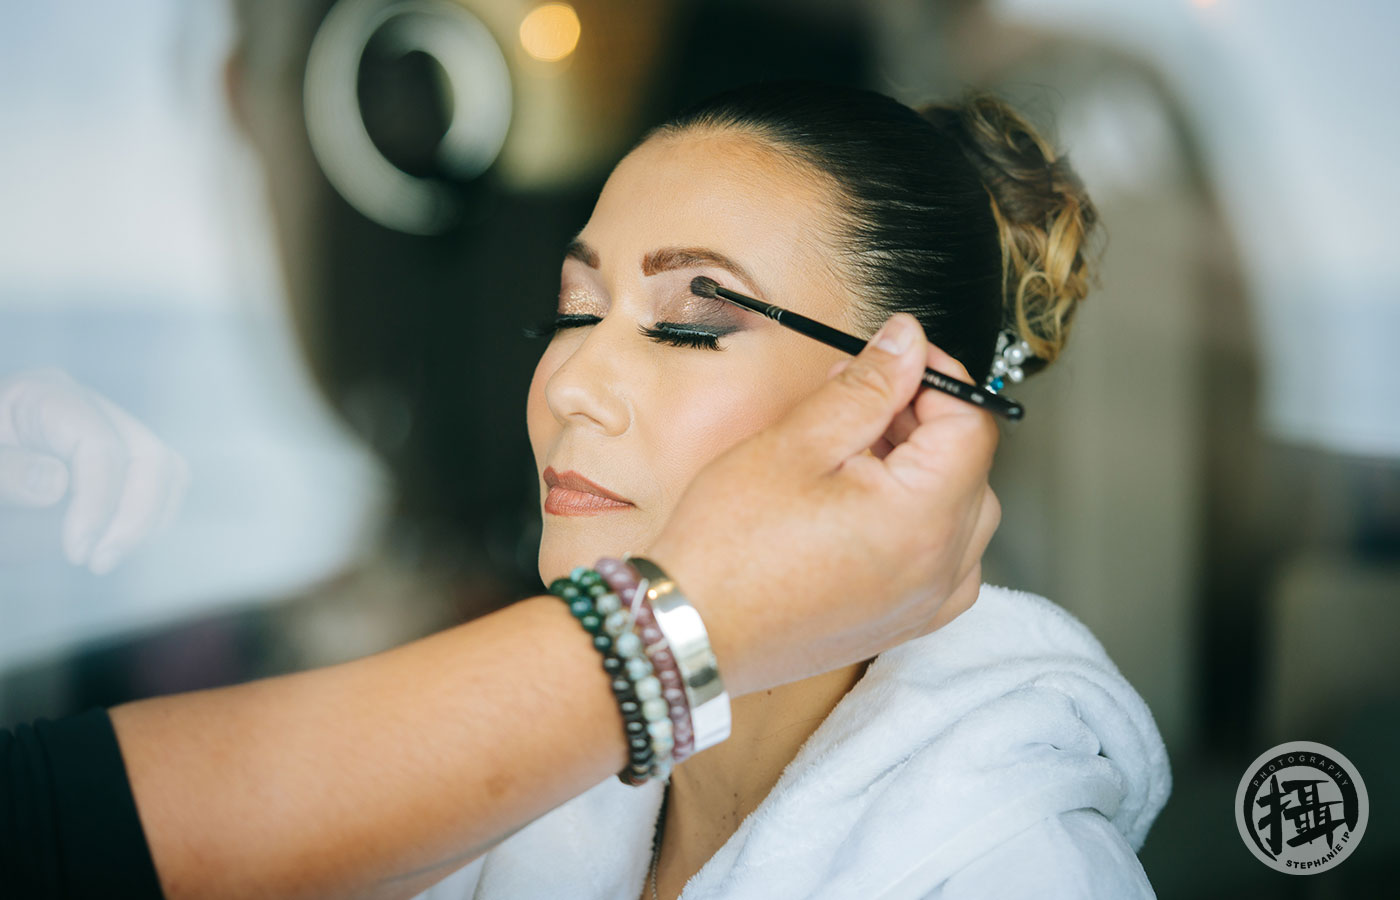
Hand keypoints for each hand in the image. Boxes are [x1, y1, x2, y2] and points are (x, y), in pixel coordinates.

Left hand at [0, 369, 188, 573]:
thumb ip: (3, 473)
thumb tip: (57, 484)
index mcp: (43, 396)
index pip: (99, 444)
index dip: (98, 502)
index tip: (76, 553)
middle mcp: (85, 407)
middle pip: (149, 455)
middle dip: (135, 515)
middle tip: (98, 563)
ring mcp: (105, 432)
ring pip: (166, 471)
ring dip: (147, 522)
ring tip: (103, 559)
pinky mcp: (114, 464)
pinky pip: (159, 488)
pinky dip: (148, 522)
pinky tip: (110, 547)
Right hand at [647, 314, 1000, 695]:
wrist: (689, 631)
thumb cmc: (729, 547)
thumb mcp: (796, 442)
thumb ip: (866, 387)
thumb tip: (908, 343)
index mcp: (921, 519)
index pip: (971, 425)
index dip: (938, 377)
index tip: (898, 359)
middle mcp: (939, 569)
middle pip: (971, 468)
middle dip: (927, 421)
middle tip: (865, 397)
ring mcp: (924, 604)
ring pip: (964, 516)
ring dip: (928, 472)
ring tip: (861, 451)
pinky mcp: (901, 624)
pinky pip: (946, 564)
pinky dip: (926, 525)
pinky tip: (875, 507)